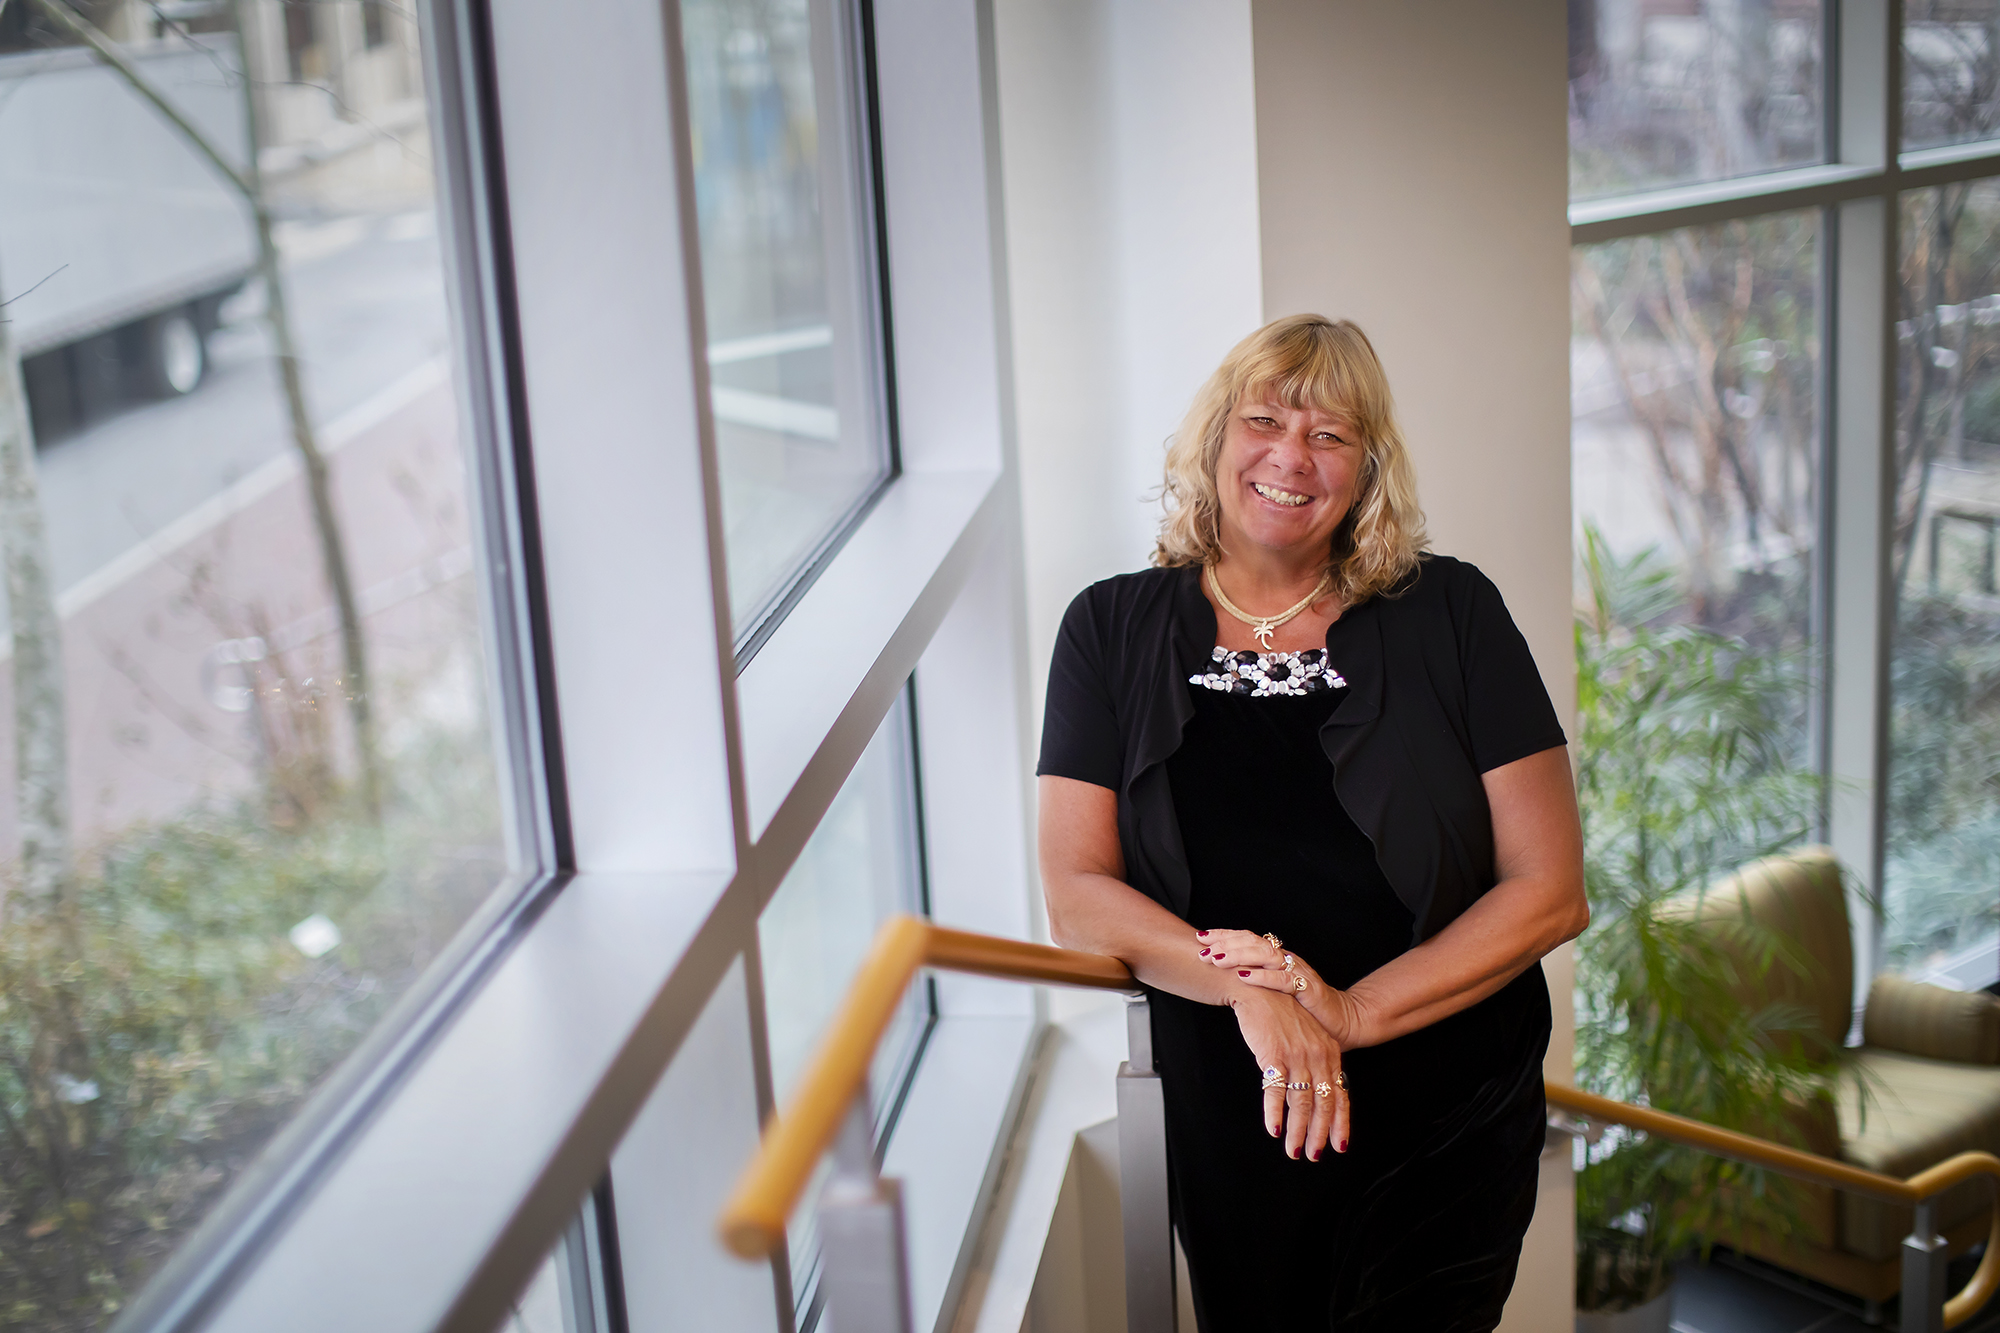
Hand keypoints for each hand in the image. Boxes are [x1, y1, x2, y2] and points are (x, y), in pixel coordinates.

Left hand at [1195, 928, 1358, 1044]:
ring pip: (1267, 956)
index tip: (1201, 937)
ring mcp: (1299, 972)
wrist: (1340, 1022)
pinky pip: (1284, 980)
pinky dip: (1263, 977)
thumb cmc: (1304, 1008)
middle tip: (1204, 948)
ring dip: (1240, 956)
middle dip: (1227, 943)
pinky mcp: (1309, 989)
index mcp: (1278, 958)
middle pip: (1255, 942)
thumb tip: (1222, 974)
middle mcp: (1287, 960)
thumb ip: (1254, 980)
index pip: (1249, 938)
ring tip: (1218, 959)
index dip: (1225, 935)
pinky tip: (1245, 976)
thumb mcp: (1273, 992)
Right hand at [1226, 986, 1350, 1159]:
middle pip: (1323, 1104)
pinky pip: (1275, 1091)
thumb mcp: (1307, 1035)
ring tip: (1293, 1151)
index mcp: (1329, 1053)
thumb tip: (1317, 1091)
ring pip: (1301, 1103)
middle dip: (1319, 1134)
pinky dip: (1274, 1112)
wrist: (1261, 986)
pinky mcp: (1274, 1055)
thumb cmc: (1280, 1012)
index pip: (1339, 1095)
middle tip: (1314, 1155)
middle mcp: (1317, 1057)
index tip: (1339, 1145)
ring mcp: (1297, 1057)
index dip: (1340, 1122)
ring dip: (1297, 1131)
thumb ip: (1315, 1061)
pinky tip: (1273, 1129)